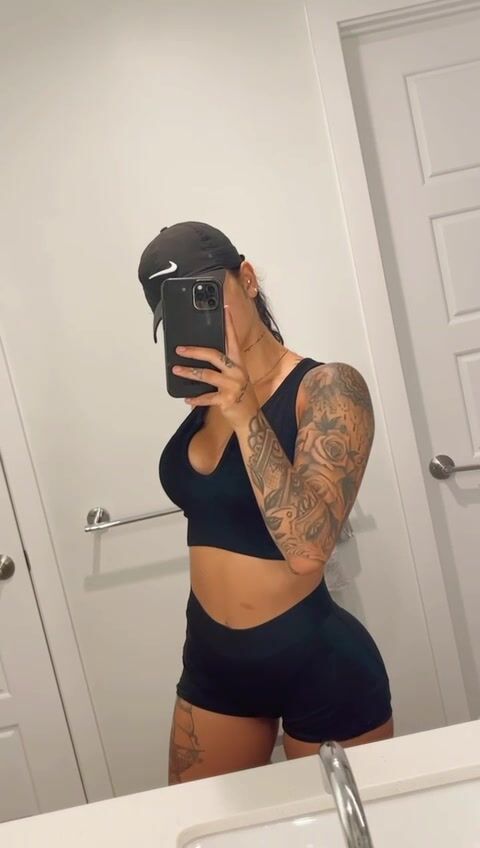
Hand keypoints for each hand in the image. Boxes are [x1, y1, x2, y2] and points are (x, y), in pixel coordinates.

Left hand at [172, 306, 258, 428]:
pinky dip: (196, 399)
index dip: (229, 324)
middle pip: (214, 355)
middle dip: (195, 351)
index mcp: (239, 364)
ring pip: (207, 374)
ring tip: (176, 369)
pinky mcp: (227, 400)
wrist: (250, 419)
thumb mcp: (236, 378)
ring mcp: (233, 386)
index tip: (224, 309)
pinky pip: (207, 397)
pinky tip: (187, 398)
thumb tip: (203, 357)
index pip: (233, 340)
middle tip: (180, 349)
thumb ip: (224, 367)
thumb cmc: (242, 397)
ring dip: (189, 372)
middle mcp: (237, 372)